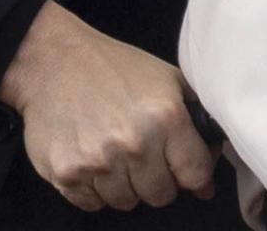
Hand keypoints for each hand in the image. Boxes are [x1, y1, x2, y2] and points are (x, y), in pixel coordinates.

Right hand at [0, 0, 218, 209]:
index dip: (196, 177)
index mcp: (166, 117)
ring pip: (126, 202)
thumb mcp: (168, 78)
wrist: (54, 62)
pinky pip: (92, 204)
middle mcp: (134, 143)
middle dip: (158, 181)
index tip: (190, 175)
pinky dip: (95, 190)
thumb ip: (197, 118)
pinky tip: (94, 160)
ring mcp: (99, 161)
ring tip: (116, 154)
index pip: (195, 174)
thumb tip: (211, 165)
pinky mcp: (67, 174)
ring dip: (125, 186)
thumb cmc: (113, 68)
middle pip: (161, 195)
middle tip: (146, 158)